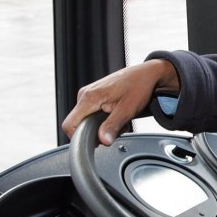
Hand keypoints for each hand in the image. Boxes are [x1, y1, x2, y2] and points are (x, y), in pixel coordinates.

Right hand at [61, 59, 179, 144]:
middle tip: (115, 128)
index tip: (96, 141)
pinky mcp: (93, 97)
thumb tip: (102, 141)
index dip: (79, 137)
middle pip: (78, 124)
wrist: (146, 74)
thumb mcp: (127, 110)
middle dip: (95, 132)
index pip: (69, 124)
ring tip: (119, 120)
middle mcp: (85, 94)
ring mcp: (88, 95)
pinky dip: (104, 119)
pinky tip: (116, 115)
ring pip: (86, 120)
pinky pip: (92, 114)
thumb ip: (112, 126)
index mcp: (89, 97)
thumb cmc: (138, 87)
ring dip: (102, 126)